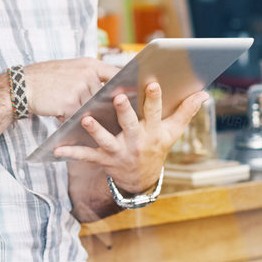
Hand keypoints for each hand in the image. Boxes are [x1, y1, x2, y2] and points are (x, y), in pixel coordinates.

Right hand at [22, 57, 117, 118]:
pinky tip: (58, 110)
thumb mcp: (70, 67)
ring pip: (90, 109)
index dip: (124, 86)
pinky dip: (69, 117)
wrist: (23, 85)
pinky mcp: (71, 103)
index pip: (116, 75)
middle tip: (84, 106)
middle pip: (102, 98)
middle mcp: (87, 74)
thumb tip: (110, 90)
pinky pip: (78, 116)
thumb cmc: (46, 78)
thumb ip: (90, 76)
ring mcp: (80, 88)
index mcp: (90, 64)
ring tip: (63, 104)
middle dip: (94, 105)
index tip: (128, 95)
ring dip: (79, 112)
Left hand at [54, 82, 207, 192]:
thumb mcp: (173, 132)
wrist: (142, 178)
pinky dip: (71, 153)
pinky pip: (86, 156)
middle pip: (130, 125)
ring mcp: (119, 152)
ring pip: (106, 140)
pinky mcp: (103, 160)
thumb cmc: (157, 146)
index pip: (154, 112)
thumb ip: (186, 111)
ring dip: (96, 130)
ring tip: (85, 118)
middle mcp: (136, 142)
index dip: (154, 99)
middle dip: (125, 112)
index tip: (152, 82)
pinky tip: (57, 148)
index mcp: (153, 132)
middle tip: (120, 97)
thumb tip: (204, 93)